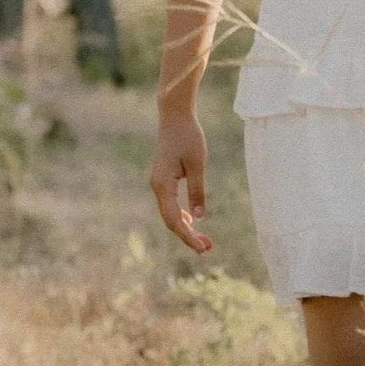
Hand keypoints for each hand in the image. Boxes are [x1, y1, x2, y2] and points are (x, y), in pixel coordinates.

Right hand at [150, 113, 212, 253]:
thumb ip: (197, 190)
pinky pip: (170, 203)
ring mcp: (158, 183)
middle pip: (171, 220)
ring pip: (170, 213)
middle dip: (188, 235)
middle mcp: (157, 187)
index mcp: (162, 185)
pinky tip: (192, 220)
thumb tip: (199, 216)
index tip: (203, 248)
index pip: (174, 219)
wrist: (175, 117)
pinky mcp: (163, 179)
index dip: (188, 236)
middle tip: (207, 249)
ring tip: (203, 240)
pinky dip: (181, 214)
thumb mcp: (197, 164)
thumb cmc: (188, 137)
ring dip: (186, 226)